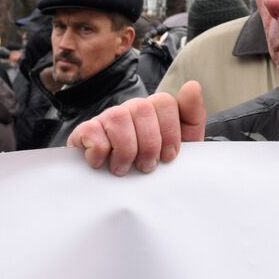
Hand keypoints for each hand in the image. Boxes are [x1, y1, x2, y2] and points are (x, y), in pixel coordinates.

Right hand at [68, 81, 205, 175]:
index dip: (170, 132)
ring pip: (119, 117)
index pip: (165, 102)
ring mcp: (107, 118)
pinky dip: (100, 151)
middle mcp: (131, 110)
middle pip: (143, 108)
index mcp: (155, 111)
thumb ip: (192, 116)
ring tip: (124, 169)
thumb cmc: (154, 165)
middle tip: (147, 167)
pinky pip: (92, 130)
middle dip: (149, 144)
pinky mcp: (84, 132)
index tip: (169, 157)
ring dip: (125, 150)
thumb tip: (193, 86)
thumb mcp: (182, 145)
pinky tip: (102, 163)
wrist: (122, 193)